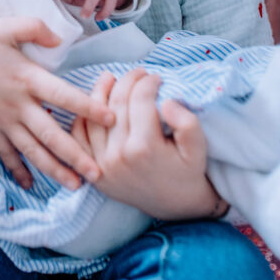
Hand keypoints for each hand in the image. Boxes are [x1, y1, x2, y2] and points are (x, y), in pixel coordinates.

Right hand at [0, 18, 114, 190]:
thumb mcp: (5, 27)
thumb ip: (35, 28)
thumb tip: (60, 39)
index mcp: (26, 78)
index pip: (62, 95)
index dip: (87, 107)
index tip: (111, 118)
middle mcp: (17, 104)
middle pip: (50, 134)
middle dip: (75, 155)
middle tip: (98, 173)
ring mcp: (3, 120)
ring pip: (32, 150)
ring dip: (54, 169)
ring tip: (74, 185)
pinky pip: (5, 154)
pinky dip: (17, 171)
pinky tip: (30, 186)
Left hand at [72, 69, 223, 219]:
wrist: (176, 207)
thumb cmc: (189, 172)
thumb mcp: (199, 148)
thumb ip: (187, 122)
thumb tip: (165, 101)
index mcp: (144, 148)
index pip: (140, 100)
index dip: (148, 82)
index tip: (156, 77)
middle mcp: (118, 156)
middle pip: (116, 104)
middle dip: (128, 81)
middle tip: (138, 73)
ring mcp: (101, 165)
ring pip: (93, 117)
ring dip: (101, 92)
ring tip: (111, 77)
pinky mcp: (93, 171)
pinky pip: (79, 137)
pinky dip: (83, 116)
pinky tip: (94, 102)